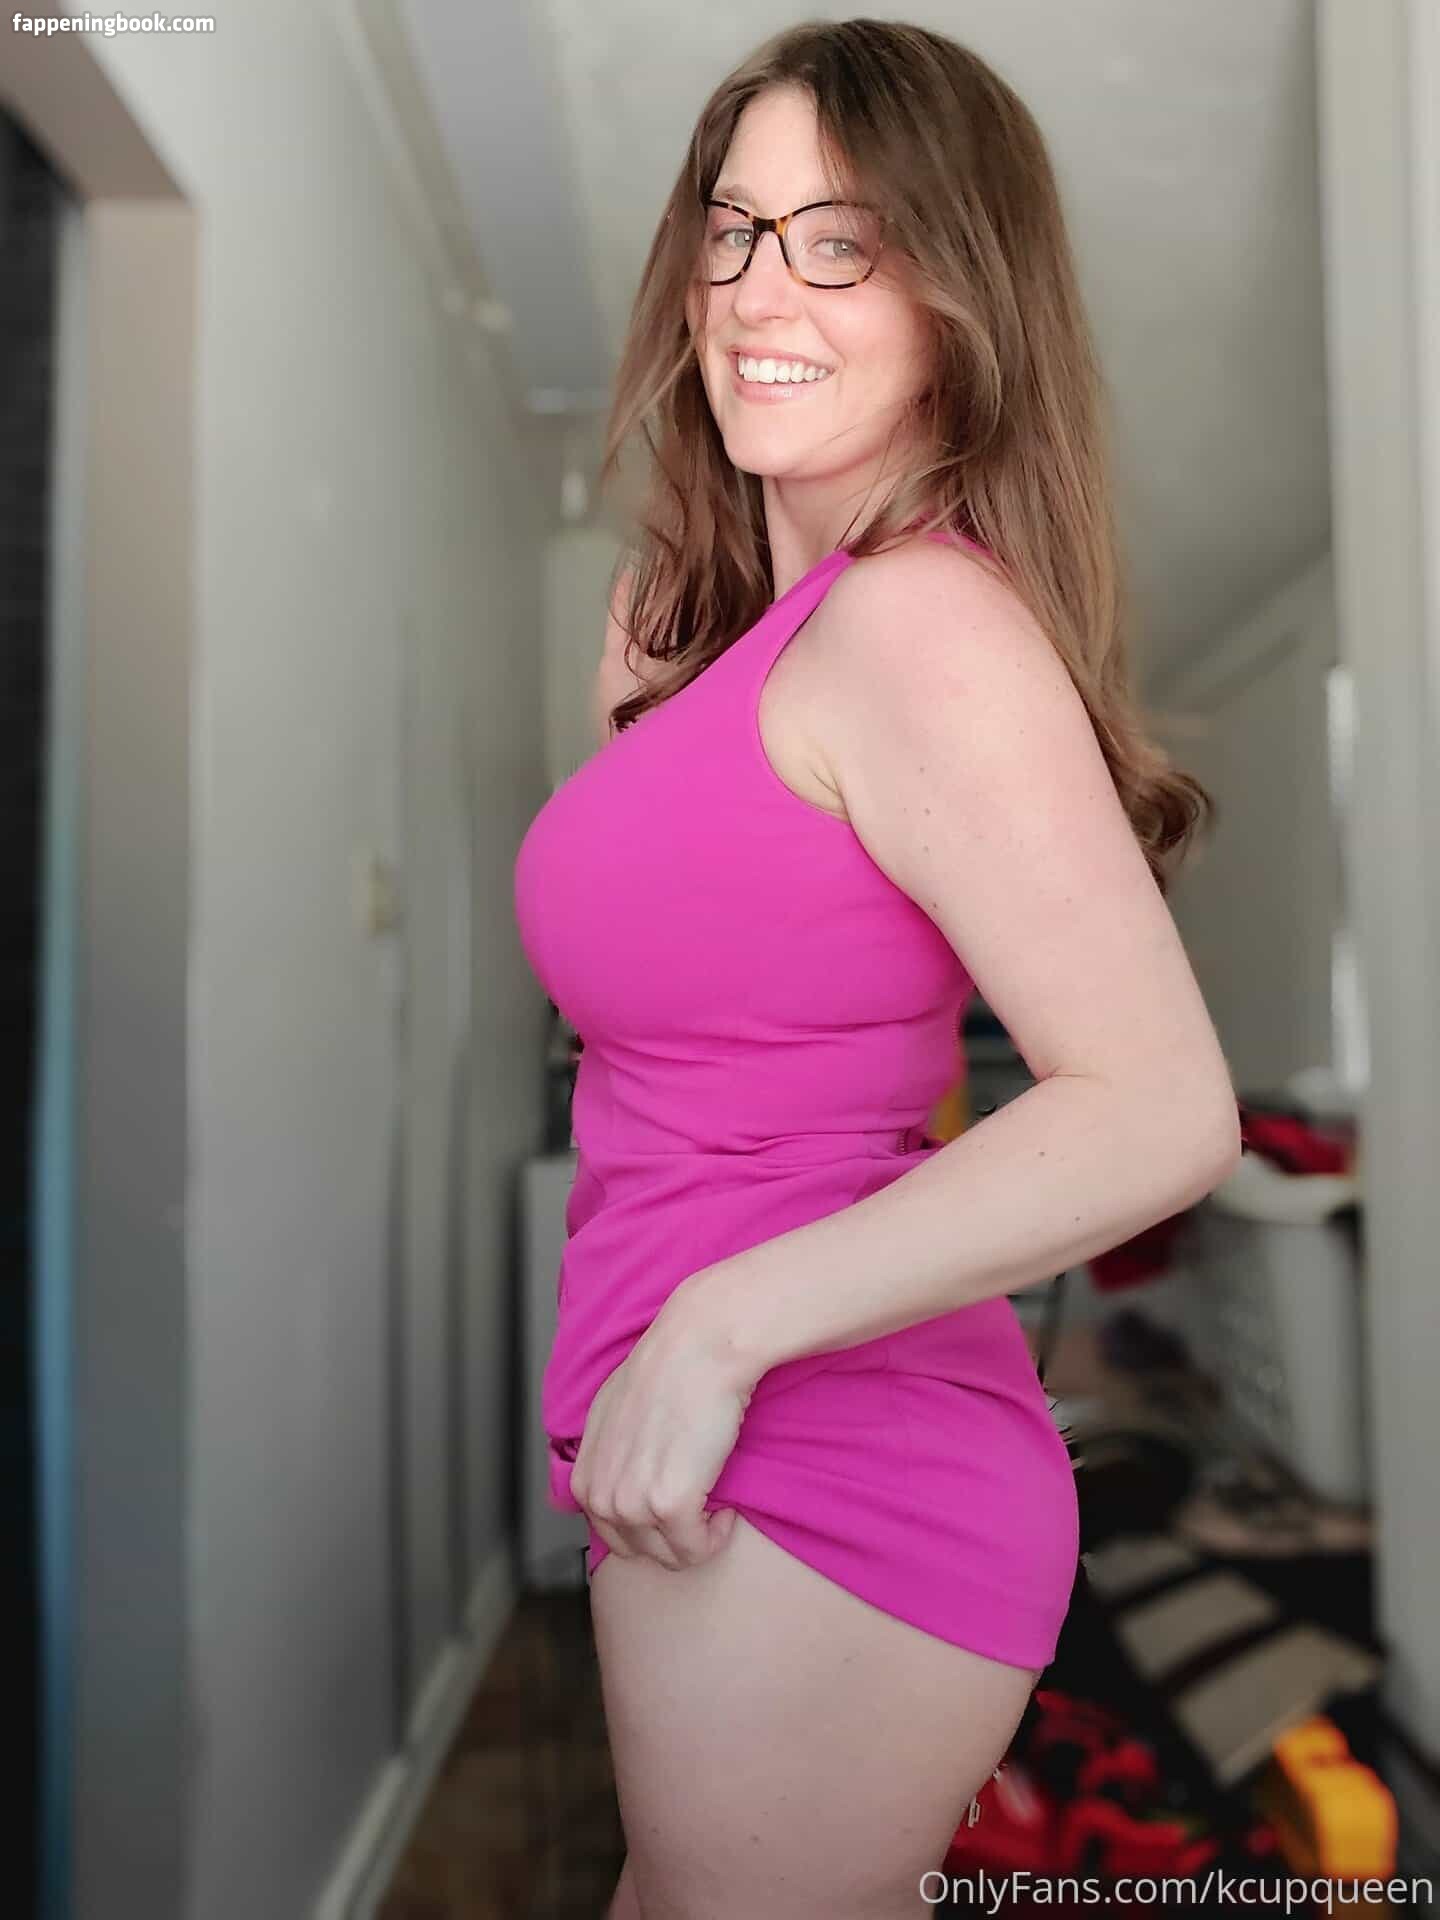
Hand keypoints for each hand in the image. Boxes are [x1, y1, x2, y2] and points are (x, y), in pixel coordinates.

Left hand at [568, 1291, 755, 1570]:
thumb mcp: (614, 1412)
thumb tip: (626, 1477)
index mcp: (585, 1472)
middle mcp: (599, 1493)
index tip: (675, 1506)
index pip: (609, 1531)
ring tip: (713, 1505)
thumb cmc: (671, 1369)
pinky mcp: (669, 1506)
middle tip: (699, 1508)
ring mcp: (631, 1503)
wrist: (702, 1346)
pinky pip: (695, 1551)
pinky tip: (726, 1509)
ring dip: (697, 1539)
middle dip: (672, 1537)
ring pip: (668, 1556)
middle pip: (637, 1550)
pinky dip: (716, 1537)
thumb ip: (610, 1453)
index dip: (648, 1525)